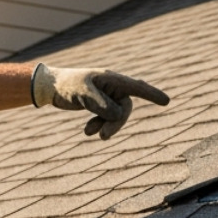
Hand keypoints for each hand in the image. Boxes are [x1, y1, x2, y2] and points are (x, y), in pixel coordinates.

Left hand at [31, 63, 170, 138]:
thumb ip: (101, 104)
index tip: (166, 101)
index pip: (136, 87)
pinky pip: (106, 118)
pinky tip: (87, 131)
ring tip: (89, 133)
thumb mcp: (83, 94)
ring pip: (116, 115)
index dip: (151, 94)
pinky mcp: (99, 104)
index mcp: (111, 79)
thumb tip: (118, 114)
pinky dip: (99, 125)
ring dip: (105, 125)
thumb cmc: (67, 85)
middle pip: (124, 108)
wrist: (50, 87)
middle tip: (102, 137)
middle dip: (116, 123)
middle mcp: (112, 86)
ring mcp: (106, 96)